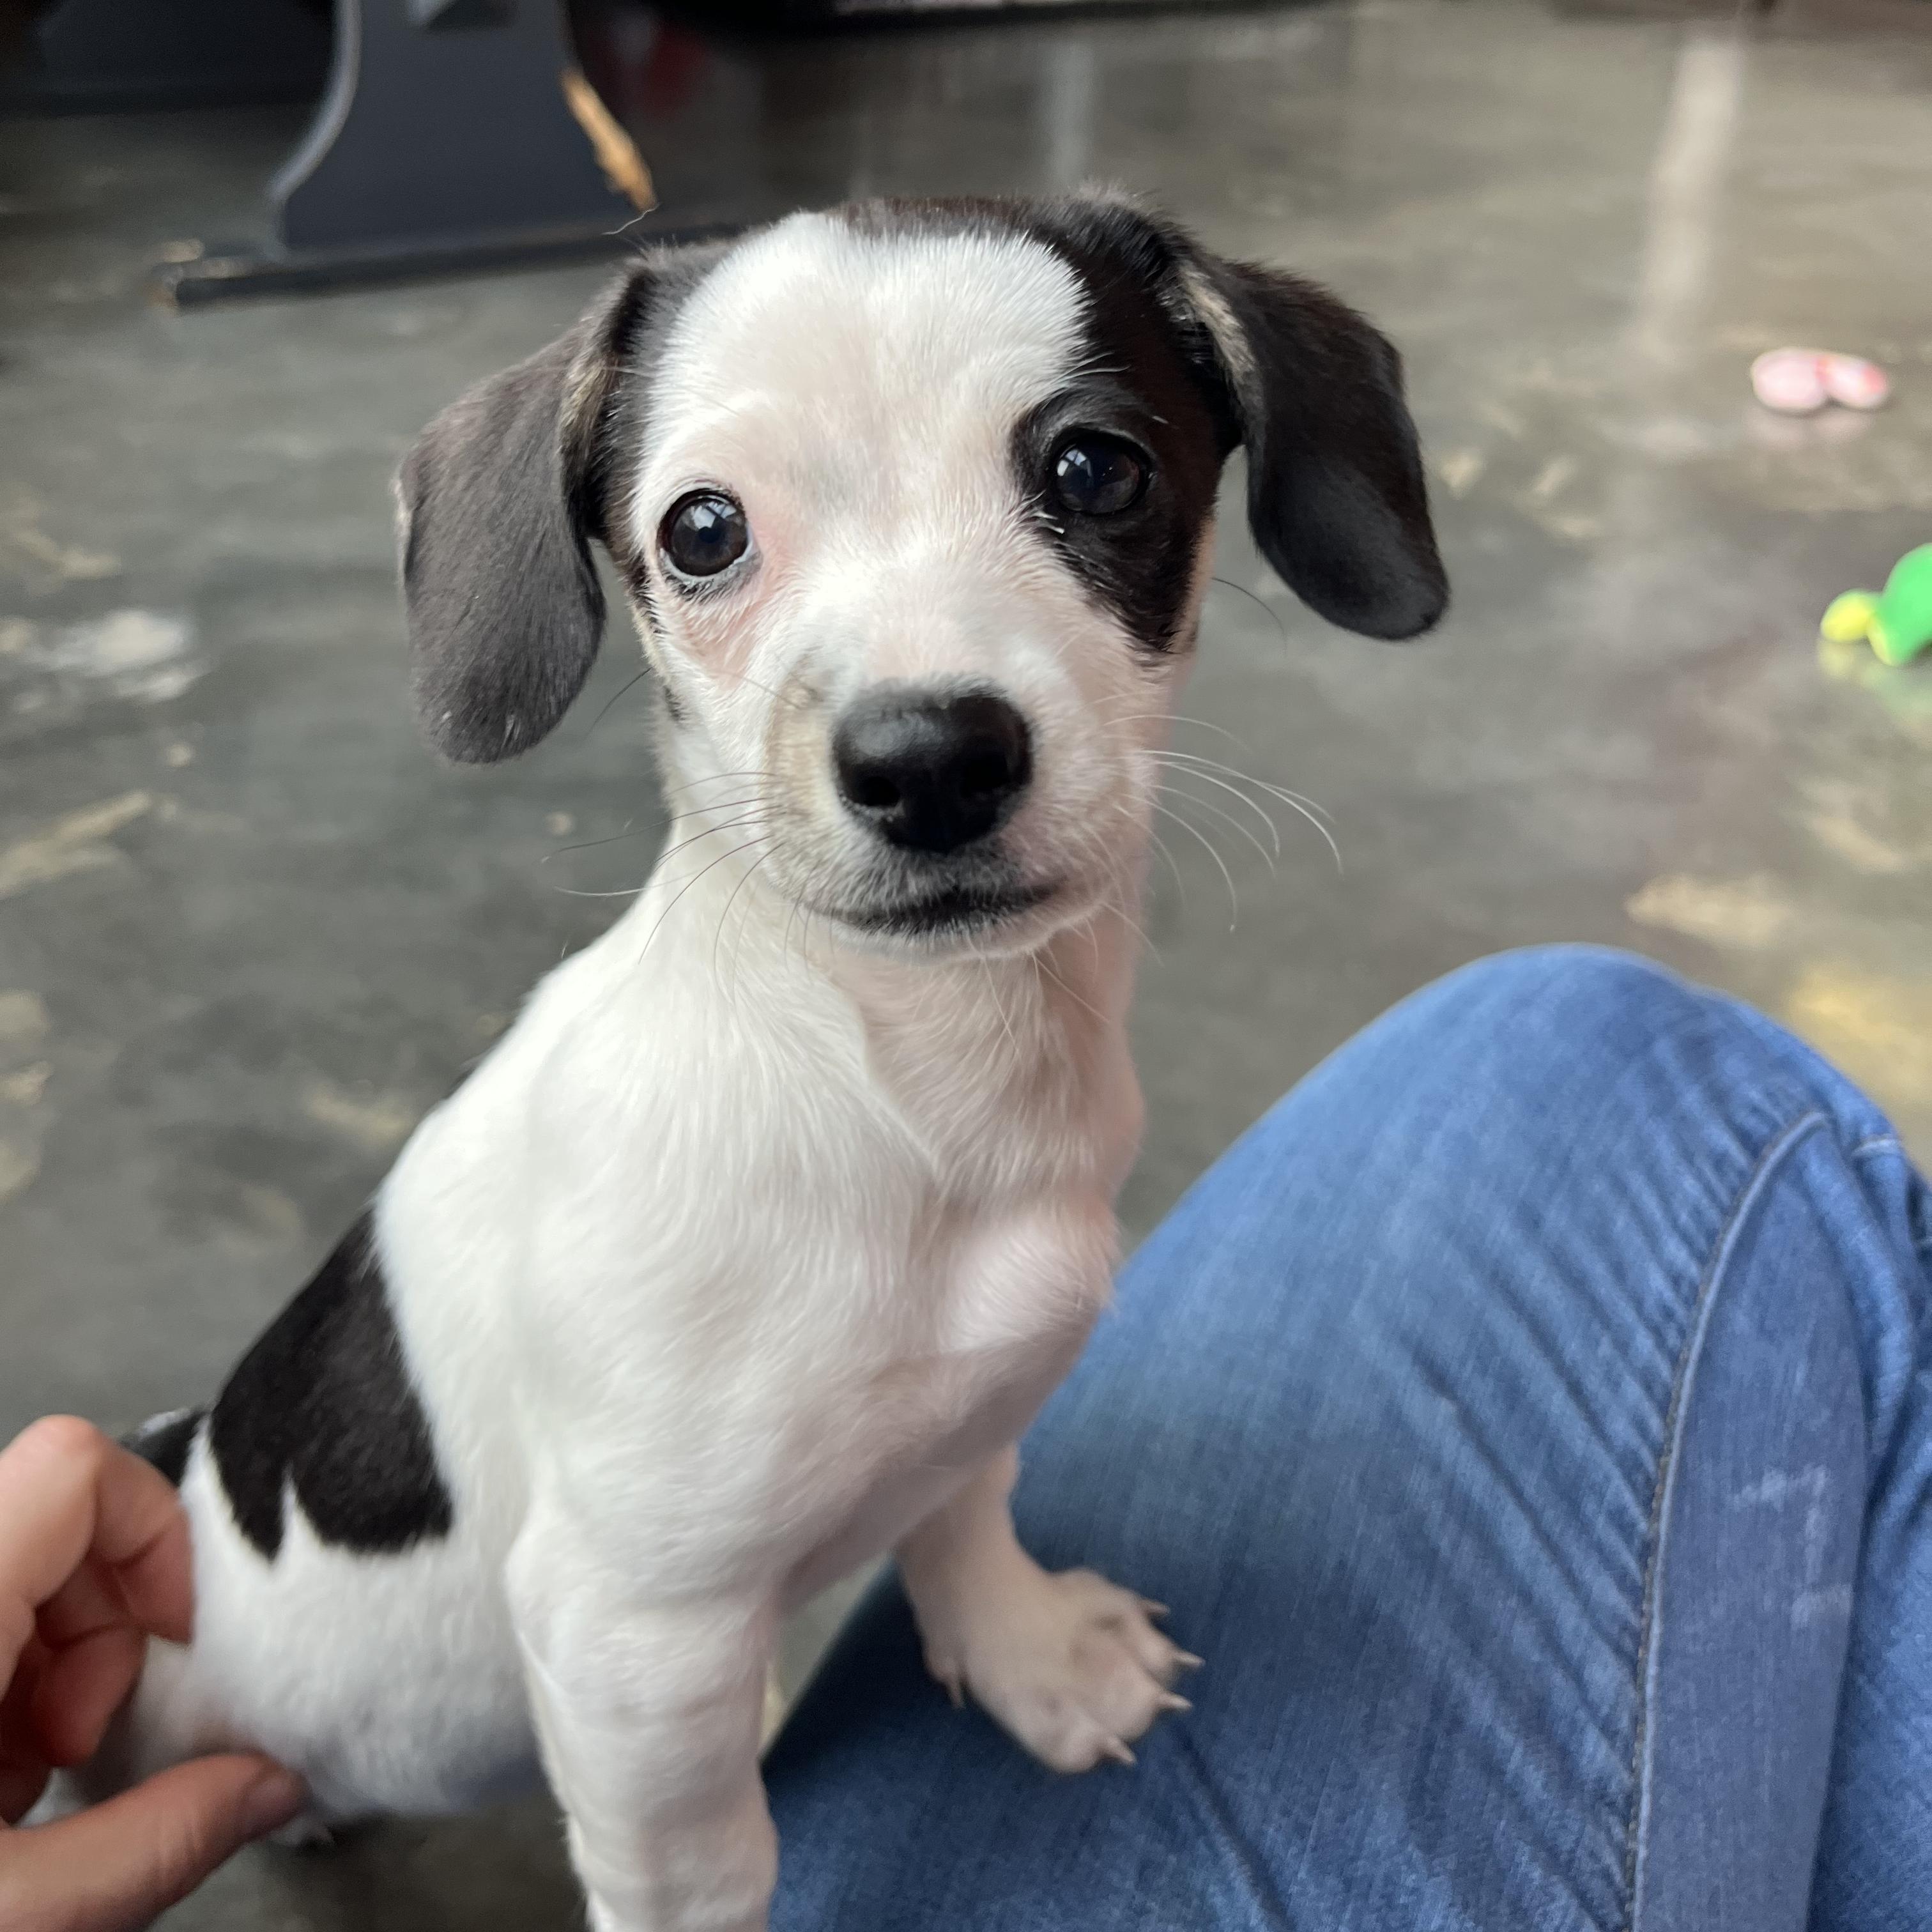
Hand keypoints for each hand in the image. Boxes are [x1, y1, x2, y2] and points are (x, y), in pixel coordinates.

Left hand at [0, 1416, 303, 1931]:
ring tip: (23, 1785)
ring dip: (53, 1674)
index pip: (75, 1465)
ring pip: (18, 1573)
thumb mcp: (15, 1916)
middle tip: (83, 1745)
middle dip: (106, 1633)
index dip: (154, 1537)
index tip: (173, 1638)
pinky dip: (1, 1694)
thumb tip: (274, 1786)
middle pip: (59, 1521)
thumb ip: (159, 1844)